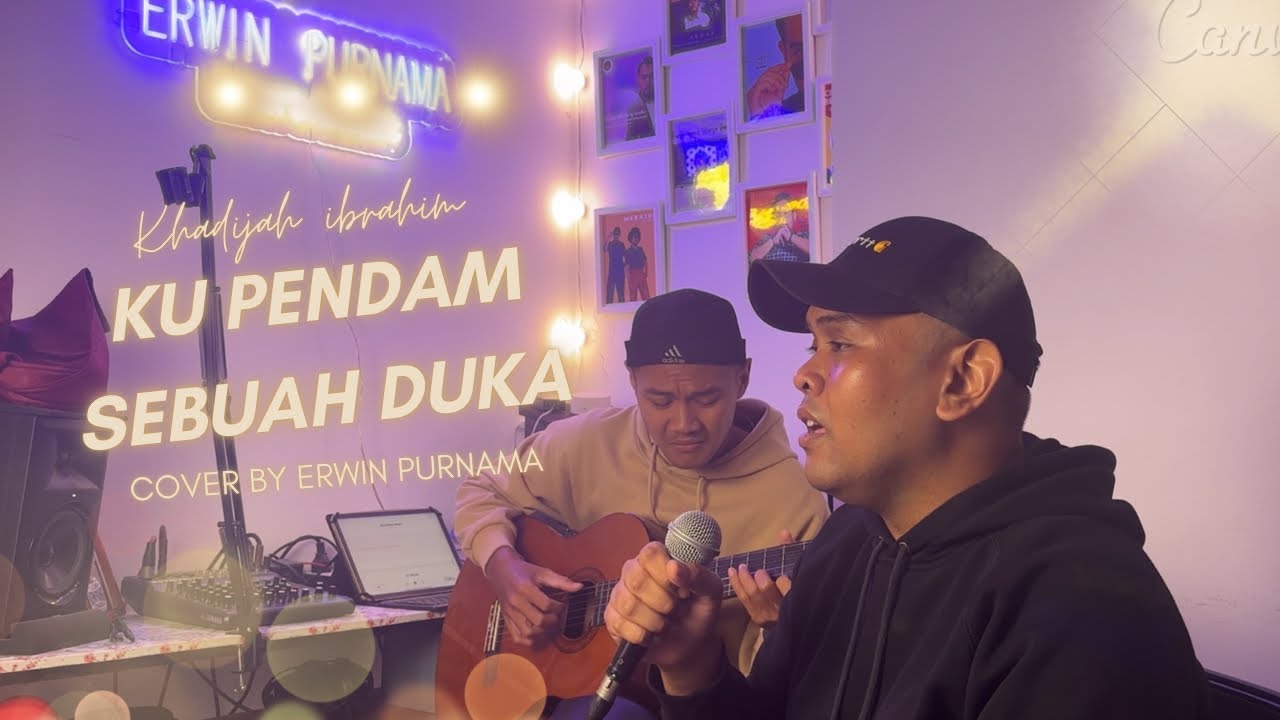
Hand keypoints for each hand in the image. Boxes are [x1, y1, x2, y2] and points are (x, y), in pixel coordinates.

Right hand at [485, 546, 582, 649]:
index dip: (559, 608)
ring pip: (528, 632)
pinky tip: (537, 634)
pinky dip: (528, 641)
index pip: (546, 605)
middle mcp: (515, 602)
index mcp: (524, 588)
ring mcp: (509, 612)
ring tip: (550, 625)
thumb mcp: (542, 571)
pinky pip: (516, 637)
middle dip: (553, 621)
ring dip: (542, 632)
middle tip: (558, 617)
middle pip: (538, 621)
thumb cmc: (523, 570)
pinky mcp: (506, 619)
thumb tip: (579, 587)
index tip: (563, 606)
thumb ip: (561, 581)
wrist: (501, 570)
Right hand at [603, 541, 723, 694]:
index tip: (682, 590)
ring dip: (655, 621)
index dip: (666, 574)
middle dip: (663, 602)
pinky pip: (620, 624)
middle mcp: (634, 571)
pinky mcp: (612, 618)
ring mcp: (620, 594)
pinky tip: (651, 635)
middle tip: (675, 610)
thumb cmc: (697, 613)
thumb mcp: (710, 594)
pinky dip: (642, 635)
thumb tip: (674, 567)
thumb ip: (699, 576)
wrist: (688, 647)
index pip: (650, 553)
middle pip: (636, 578)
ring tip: (665, 624)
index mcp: (658, 559)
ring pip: (628, 604)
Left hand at [727, 529, 794, 628]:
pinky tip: (732, 573)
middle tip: (759, 572)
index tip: (782, 576)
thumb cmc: (792, 583)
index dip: (784, 584)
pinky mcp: (756, 615)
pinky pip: (743, 599)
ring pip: (753, 596)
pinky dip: (737, 585)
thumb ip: (789, 549)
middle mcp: (781, 609)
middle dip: (763, 583)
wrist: (786, 613)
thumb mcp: (793, 566)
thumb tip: (784, 532)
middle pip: (768, 594)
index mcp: (795, 597)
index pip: (789, 590)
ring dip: (745, 581)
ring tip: (740, 568)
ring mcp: (767, 615)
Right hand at [746, 60, 792, 117]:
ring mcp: (754, 89)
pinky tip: (773, 90)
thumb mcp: (780, 93)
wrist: (765, 120)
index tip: (787, 64)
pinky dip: (770, 85)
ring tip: (780, 88)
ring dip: (776, 81)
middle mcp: (757, 86)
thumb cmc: (770, 111)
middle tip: (784, 82)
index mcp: (763, 86)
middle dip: (779, 75)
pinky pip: (763, 82)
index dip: (779, 67)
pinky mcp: (753, 92)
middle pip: (768, 72)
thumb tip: (786, 72)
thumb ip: (782, 82)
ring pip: (766, 75)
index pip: (770, 72)